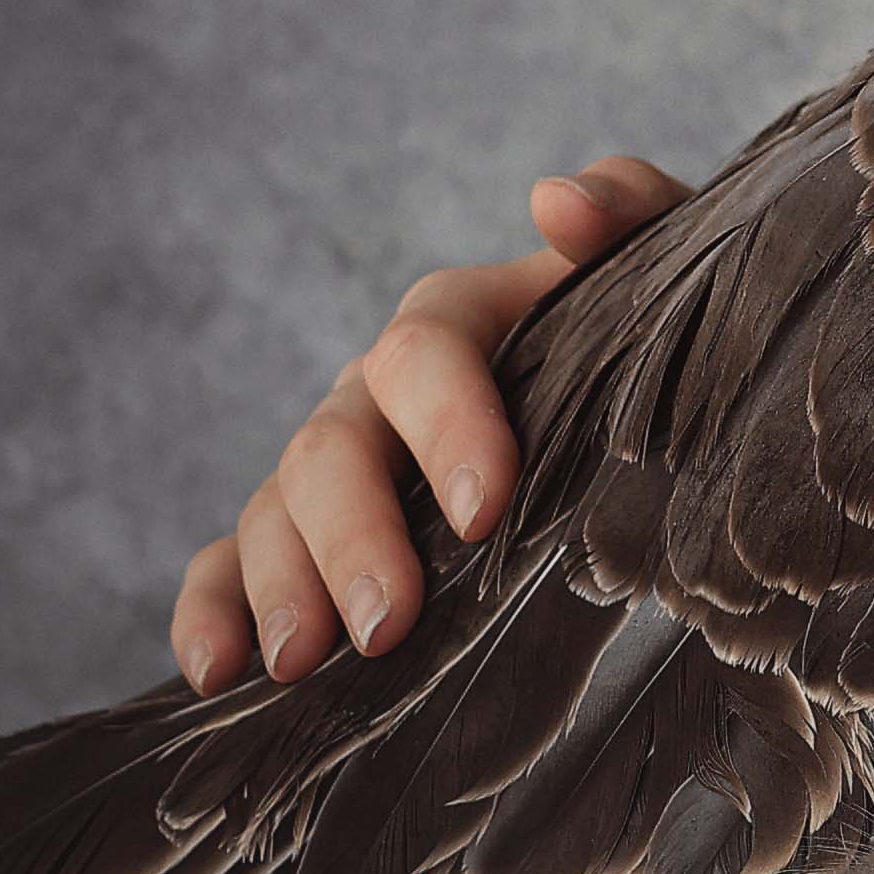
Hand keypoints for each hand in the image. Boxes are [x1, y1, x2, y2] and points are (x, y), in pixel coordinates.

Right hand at [167, 150, 694, 691]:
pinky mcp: (300, 537)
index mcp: (464, 322)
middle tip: (386, 623)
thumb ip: (632, 210)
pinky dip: (210, 611)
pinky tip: (214, 674)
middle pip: (335, 442)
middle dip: (355, 535)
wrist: (646, 422)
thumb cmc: (650, 348)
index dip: (447, 424)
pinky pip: (228, 564)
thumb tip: (559, 200)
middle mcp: (382, 391)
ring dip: (280, 584)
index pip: (427, 349)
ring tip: (302, 662)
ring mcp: (335, 463)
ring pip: (276, 507)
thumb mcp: (662, 272)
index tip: (482, 511)